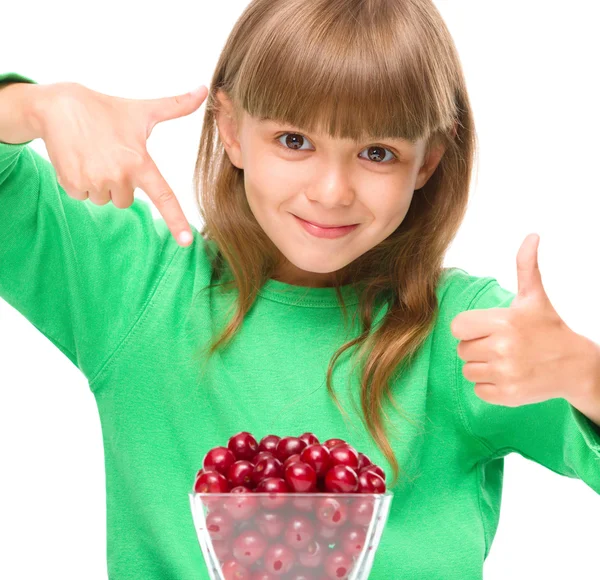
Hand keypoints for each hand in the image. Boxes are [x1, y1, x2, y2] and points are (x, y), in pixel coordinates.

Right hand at [31, 81, 207, 245]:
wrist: (58, 105)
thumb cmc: (106, 110)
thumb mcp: (142, 110)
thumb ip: (176, 106)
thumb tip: (204, 90)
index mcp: (140, 162)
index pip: (164, 197)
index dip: (177, 221)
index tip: (187, 242)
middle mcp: (119, 176)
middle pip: (126, 201)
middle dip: (119, 184)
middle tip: (109, 156)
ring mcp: (94, 181)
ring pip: (104, 200)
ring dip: (99, 184)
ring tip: (93, 155)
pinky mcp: (72, 184)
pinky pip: (83, 197)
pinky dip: (80, 182)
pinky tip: (78, 160)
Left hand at [451, 233, 594, 406]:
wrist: (575, 366)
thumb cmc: (549, 328)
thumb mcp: (535, 297)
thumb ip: (526, 266)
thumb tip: (532, 236)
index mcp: (505, 322)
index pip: (457, 327)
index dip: (469, 328)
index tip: (487, 329)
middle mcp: (504, 348)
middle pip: (461, 350)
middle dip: (477, 347)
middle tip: (500, 345)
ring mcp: (506, 374)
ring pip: (468, 370)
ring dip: (482, 367)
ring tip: (505, 360)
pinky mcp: (508, 395)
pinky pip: (478, 389)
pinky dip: (489, 386)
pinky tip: (508, 376)